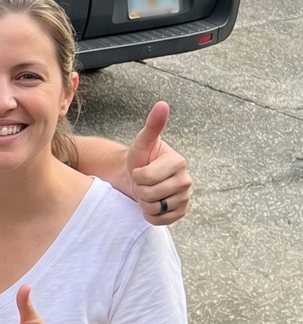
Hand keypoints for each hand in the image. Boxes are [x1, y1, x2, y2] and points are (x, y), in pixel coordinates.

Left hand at [126, 102, 191, 224]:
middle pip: (150, 194)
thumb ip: (153, 125)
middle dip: (140, 189)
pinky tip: (152, 203)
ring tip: (147, 191)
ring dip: (145, 202)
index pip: (146, 177)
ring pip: (155, 208)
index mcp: (179, 162)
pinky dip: (151, 215)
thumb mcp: (142, 142)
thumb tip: (162, 104)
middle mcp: (186, 181)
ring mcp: (186, 198)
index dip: (136, 175)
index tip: (140, 169)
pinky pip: (161, 220)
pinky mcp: (181, 213)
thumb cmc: (140, 158)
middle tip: (142, 182)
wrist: (139, 178)